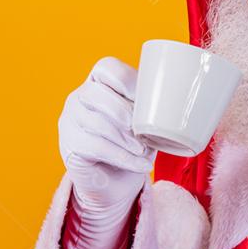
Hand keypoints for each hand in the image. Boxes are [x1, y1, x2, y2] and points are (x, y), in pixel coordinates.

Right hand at [58, 56, 156, 211]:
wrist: (114, 181)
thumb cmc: (132, 143)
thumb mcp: (146, 122)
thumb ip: (154, 109)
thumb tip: (177, 107)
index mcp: (98, 81)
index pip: (106, 68)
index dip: (126, 79)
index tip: (147, 99)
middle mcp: (79, 97)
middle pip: (95, 93)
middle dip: (124, 112)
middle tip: (144, 132)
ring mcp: (69, 120)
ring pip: (96, 122)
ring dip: (125, 138)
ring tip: (144, 150)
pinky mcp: (69, 145)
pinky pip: (95, 147)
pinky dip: (122, 157)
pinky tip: (140, 164)